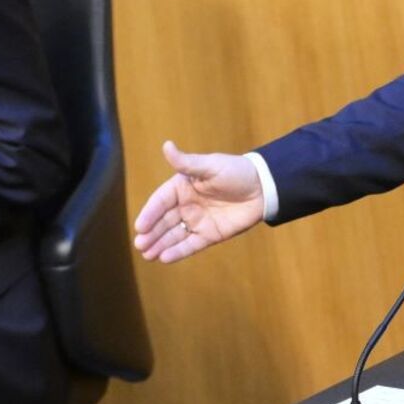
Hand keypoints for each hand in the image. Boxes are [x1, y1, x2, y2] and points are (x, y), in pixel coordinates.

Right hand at [133, 140, 265, 262]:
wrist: (264, 188)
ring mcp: (197, 221)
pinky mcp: (209, 235)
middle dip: (151, 234)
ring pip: (174, 235)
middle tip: (139, 245)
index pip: (160, 201)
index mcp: (182, 186)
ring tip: (147, 255)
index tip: (140, 227)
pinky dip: (178, 251)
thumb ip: (187, 162)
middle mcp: (185, 205)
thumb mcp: (210, 166)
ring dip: (160, 245)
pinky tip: (165, 258)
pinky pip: (190, 245)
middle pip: (163, 221)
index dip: (149, 214)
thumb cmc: (236, 171)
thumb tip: (166, 145)